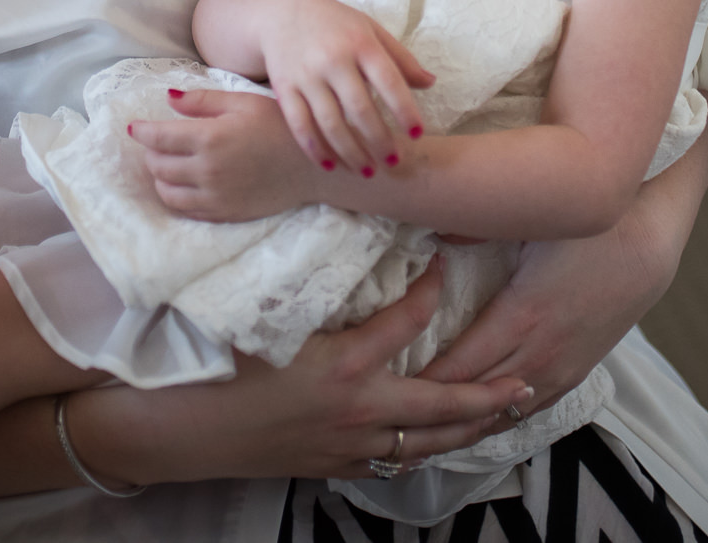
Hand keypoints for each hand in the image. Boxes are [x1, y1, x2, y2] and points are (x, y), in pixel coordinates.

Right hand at [74, 263, 534, 484]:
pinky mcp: (331, 466)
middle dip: (487, 394)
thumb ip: (301, 286)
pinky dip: (416, 451)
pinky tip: (429, 444)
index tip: (445, 266)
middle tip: (525, 382)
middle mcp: (358, 409)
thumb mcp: (262, 319)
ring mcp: (348, 444)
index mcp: (344, 365)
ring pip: (423, 442)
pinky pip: (389, 462)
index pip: (407, 323)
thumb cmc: (215, 367)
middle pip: (442, 405)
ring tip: (496, 417)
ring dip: (463, 429)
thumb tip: (327, 241)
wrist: (182, 430)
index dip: (431, 291)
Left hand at [131, 90, 317, 220]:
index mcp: (209, 138)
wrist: (313, 167)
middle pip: (158, 165)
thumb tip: (169, 99)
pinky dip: (176, 197)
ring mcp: (214, 196)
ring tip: (170, 165)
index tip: (135, 127)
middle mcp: (207, 170)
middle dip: (152, 152)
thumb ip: (203, 101)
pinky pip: (185, 210)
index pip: (158, 138)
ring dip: (161, 177)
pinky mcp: (224, 214)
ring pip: (166, 192)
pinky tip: (184, 185)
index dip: (141, 132)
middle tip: (160, 143)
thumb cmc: (279, 126)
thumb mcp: (243, 102)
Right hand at [260, 0, 432, 175]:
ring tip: (367, 171)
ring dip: (350, 152)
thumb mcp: (370, 30)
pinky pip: (299, 125)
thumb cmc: (335, 24)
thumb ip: (400, 58)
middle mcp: (333, 60)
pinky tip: (330, 166)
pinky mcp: (283, 88)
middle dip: (379, 141)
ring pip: (330, 123)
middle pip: (360, 109)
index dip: (405, 111)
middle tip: (394, 162)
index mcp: (360, 44)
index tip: (417, 135)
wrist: (280, 14)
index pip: (389, 81)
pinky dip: (315, 149)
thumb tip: (430, 83)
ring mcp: (306, 75)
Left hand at [417, 92, 707, 422]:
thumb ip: (474, 227)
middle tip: (388, 423)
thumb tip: (428, 231)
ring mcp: (560, 368)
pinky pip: (532, 409)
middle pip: (474, 400)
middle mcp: (538, 355)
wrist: (647, 246)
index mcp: (518, 318)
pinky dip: (500, 420)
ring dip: (464, 424)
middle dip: (432, 415)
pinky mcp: (577, 371)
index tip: (381, 390)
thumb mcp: (529, 222)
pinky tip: (477, 425)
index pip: (457, 368)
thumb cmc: (586, 229)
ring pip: (503, 413)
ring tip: (424, 436)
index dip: (418, 385)